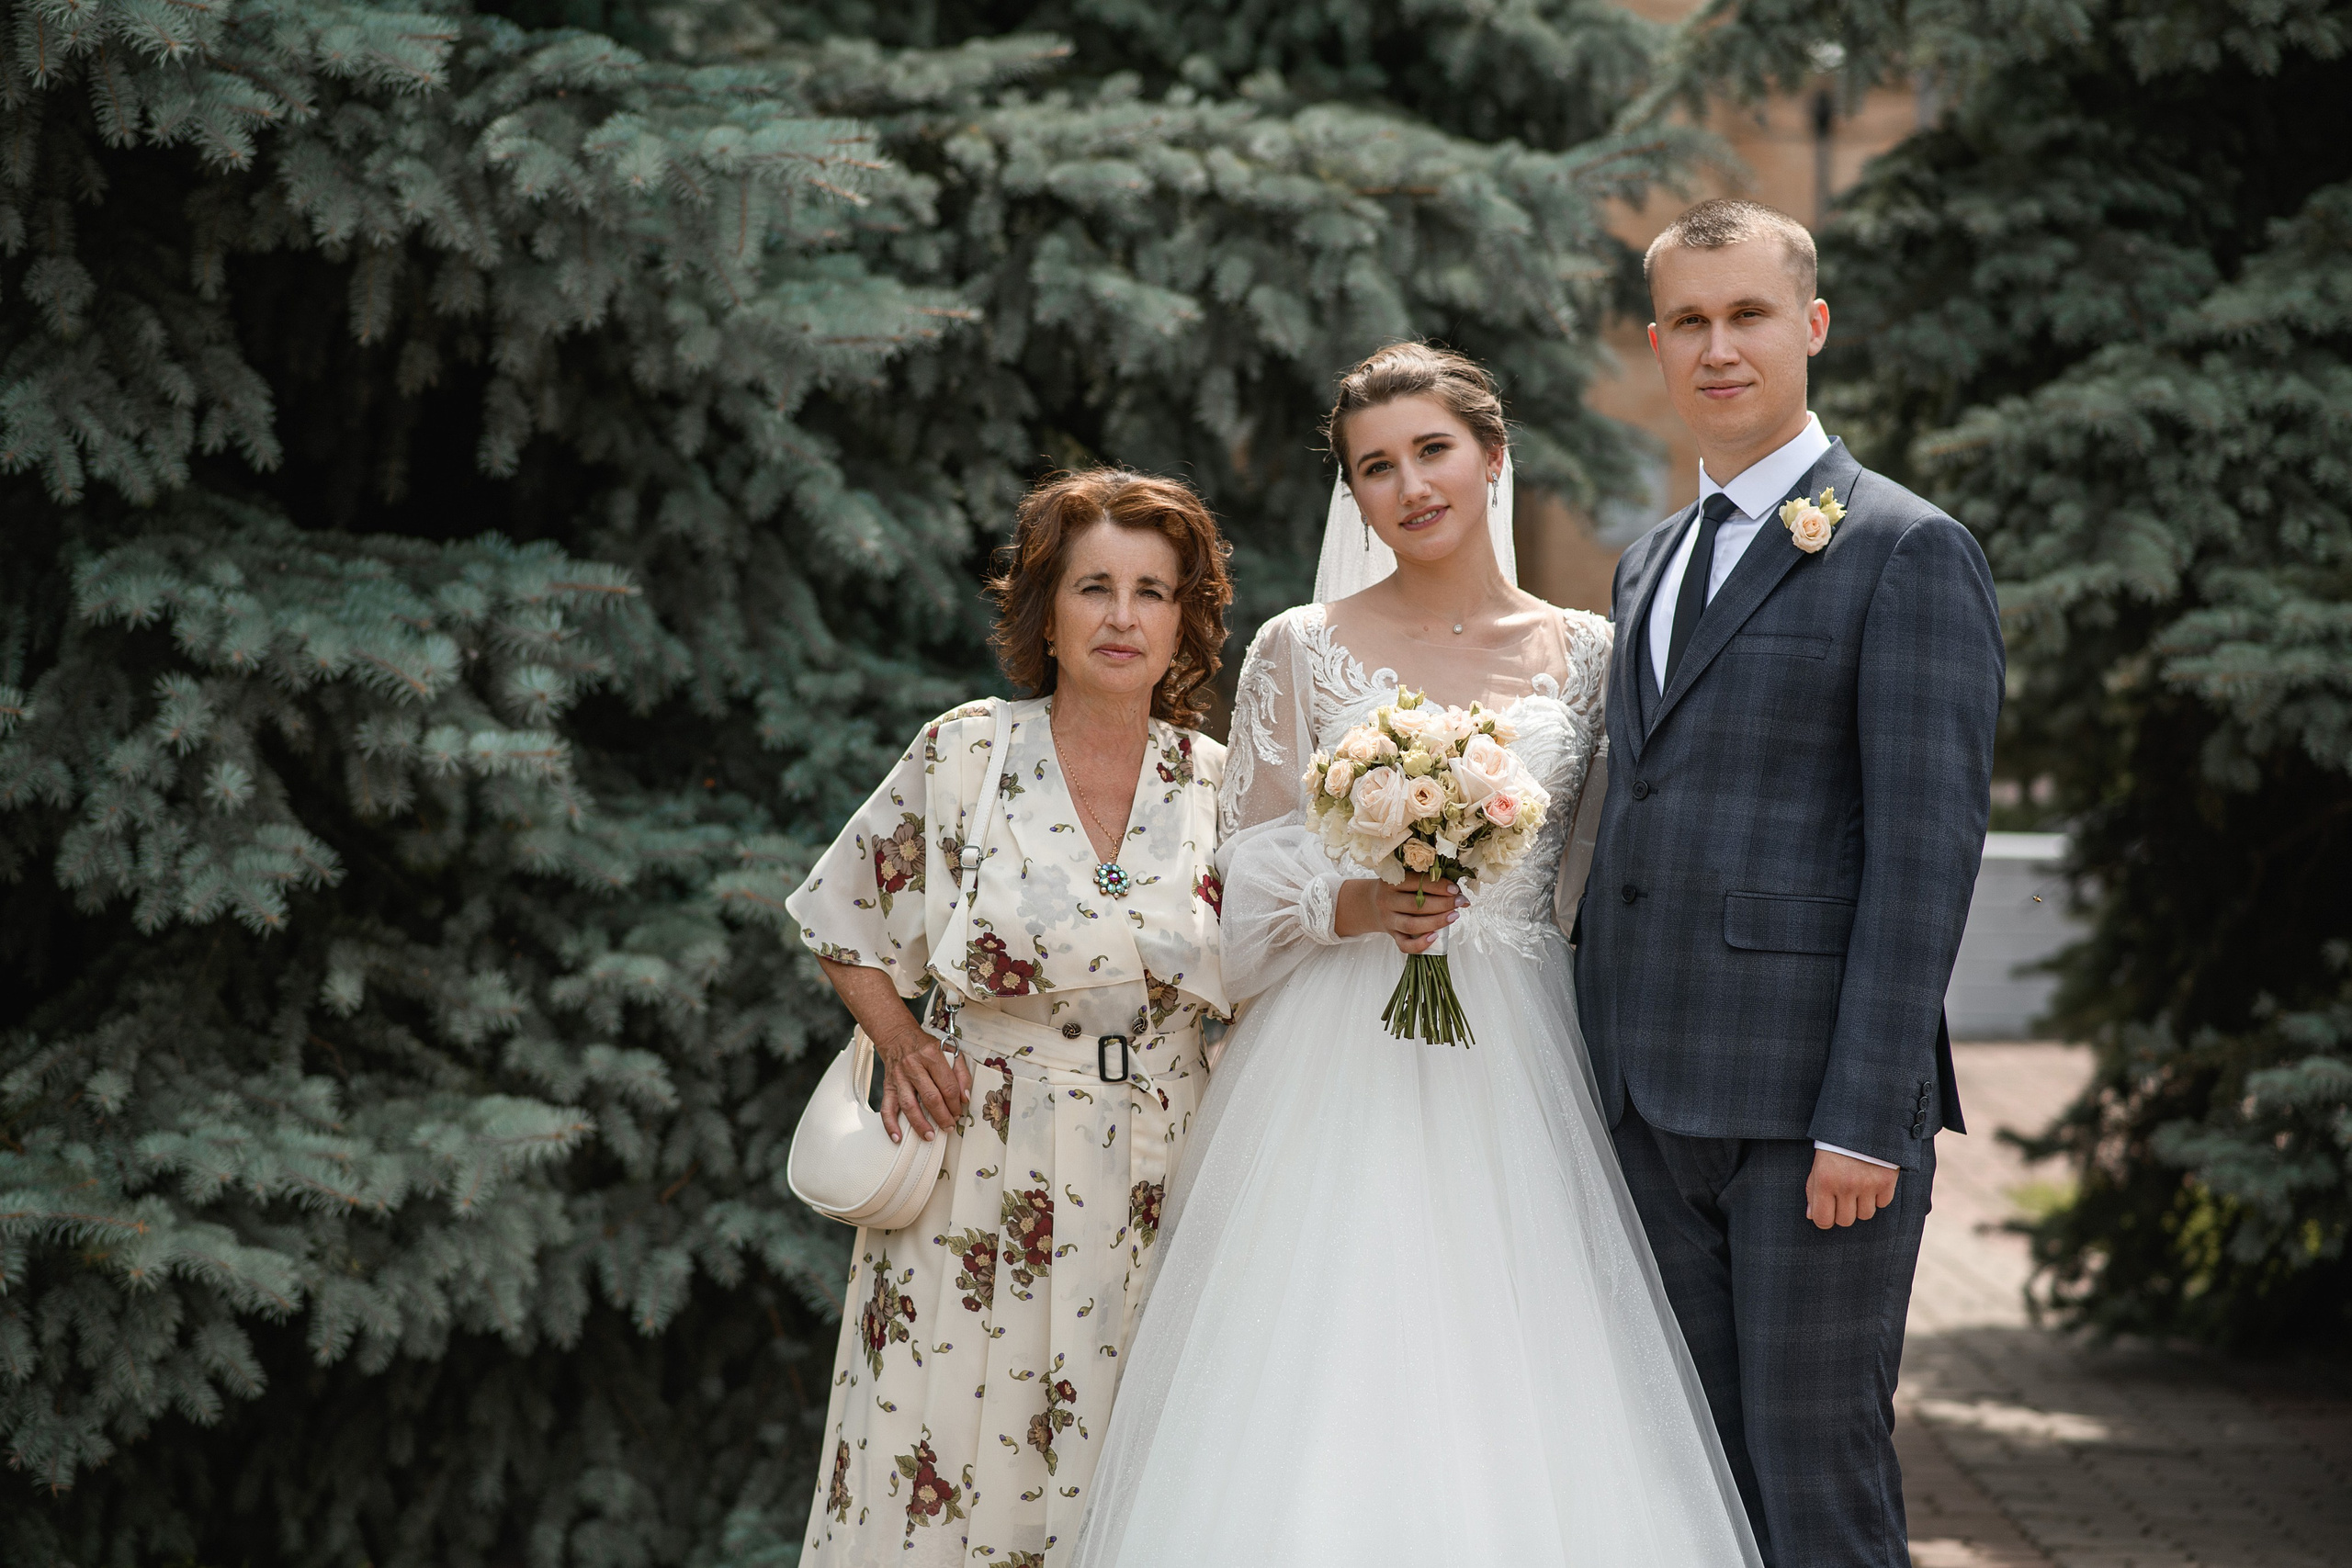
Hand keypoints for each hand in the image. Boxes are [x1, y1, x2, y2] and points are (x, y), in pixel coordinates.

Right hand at [877, 1023, 971, 1144]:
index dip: (956, 1103)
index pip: (948, 1086)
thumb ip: (961, 1073)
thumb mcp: (949, 1051)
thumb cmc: (924, 1046)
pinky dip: (891, 1124)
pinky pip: (887, 1108)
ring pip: (909, 1105)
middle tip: (949, 1127)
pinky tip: (898, 1137)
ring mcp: (899, 1077)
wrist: (898, 1036)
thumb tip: (965, 1097)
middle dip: (942, 1116)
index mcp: (931, 1056)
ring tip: (930, 1136)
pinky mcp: (888, 1086)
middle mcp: (914, 1066)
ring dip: (921, 1124)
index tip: (959, 1112)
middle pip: (931, 1097)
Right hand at [1334, 873, 1463, 953]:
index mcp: (1391, 882)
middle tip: (1460, 902)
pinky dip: (1420, 944)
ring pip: (1412, 925)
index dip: (1438, 886)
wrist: (1371, 904)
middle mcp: (1387, 901)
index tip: (1455, 889)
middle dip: (1442, 903)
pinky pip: (1405, 945)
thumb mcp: (1405, 880)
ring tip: (1454, 916)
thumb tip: (1460, 895)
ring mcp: (1388, 920)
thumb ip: (1428, 884)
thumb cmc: (1397, 890)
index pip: (1416, 883)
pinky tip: (1435, 938)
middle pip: (1415, 904)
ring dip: (1436, 921)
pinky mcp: (1392, 935)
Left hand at [1805, 1148, 1899, 1229]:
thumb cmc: (1836, 1143)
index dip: (1824, 1219)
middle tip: (1843, 1195)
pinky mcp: (1886, 1181)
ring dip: (1862, 1204)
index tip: (1827, 1212)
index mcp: (1825, 1180)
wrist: (1865, 1121)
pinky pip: (1882, 1203)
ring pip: (1865, 1215)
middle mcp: (1846, 1185)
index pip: (1823, 1220)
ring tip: (1858, 1185)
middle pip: (1845, 1221)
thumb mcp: (1818, 1163)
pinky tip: (1873, 1180)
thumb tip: (1811, 1216)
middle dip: (1843, 1211)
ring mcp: (1867, 1184)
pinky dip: (1879, 1196)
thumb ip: (1813, 1190)